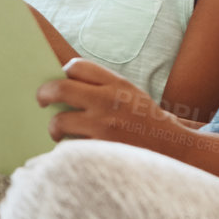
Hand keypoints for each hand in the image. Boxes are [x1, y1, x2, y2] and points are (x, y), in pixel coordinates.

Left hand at [36, 58, 190, 154]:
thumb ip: (104, 89)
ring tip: (57, 133)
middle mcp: (109, 102)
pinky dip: (67, 149)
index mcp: (118, 84)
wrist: (177, 152)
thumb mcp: (132, 96)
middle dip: (44, 94)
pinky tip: (72, 151)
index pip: (77, 66)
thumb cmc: (148, 124)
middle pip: (59, 88)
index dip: (63, 73)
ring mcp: (104, 127)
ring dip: (54, 128)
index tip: (58, 81)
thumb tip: (63, 86)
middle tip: (41, 101)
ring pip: (59, 122)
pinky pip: (69, 147)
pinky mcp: (101, 151)